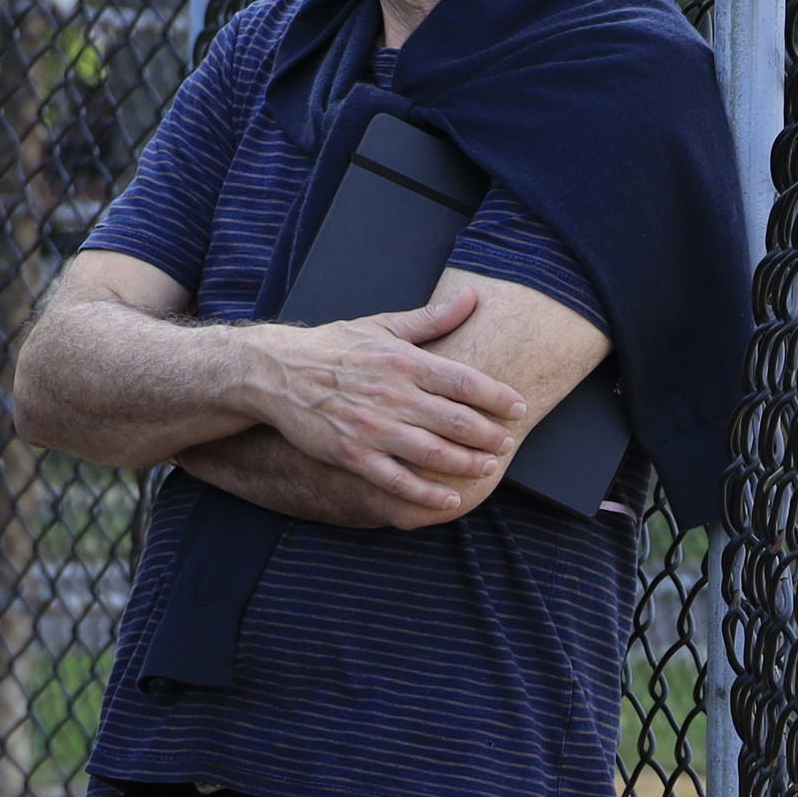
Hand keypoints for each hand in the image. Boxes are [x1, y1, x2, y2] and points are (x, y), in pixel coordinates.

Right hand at [240, 276, 525, 518]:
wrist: (277, 373)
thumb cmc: (335, 348)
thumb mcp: (382, 326)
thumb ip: (430, 319)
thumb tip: (472, 297)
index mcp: (403, 360)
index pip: (463, 380)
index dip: (497, 397)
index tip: (519, 407)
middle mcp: (391, 394)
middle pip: (455, 421)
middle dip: (489, 436)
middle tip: (508, 444)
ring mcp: (372, 427)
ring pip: (433, 453)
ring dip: (466, 465)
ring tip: (488, 469)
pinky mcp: (353, 455)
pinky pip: (397, 480)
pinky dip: (427, 493)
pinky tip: (450, 499)